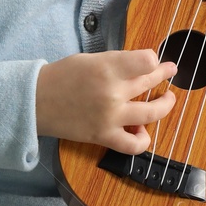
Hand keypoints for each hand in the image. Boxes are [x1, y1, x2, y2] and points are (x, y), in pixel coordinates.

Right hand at [36, 49, 178, 155]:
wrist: (36, 101)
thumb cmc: (61, 76)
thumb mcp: (90, 59)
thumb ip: (117, 64)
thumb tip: (143, 66)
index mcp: (107, 67)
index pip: (147, 61)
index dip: (153, 60)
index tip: (150, 61)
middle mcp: (112, 92)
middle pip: (150, 81)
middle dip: (163, 74)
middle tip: (169, 71)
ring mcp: (110, 117)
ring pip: (152, 113)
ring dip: (165, 105)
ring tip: (168, 99)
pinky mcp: (104, 136)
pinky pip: (134, 145)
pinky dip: (143, 139)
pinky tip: (142, 130)